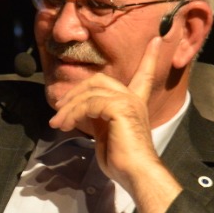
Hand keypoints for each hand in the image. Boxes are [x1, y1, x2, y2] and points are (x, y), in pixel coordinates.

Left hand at [46, 36, 181, 212]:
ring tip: (57, 123)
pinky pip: (89, 104)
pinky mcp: (119, 108)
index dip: (151, 57)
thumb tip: (81, 111)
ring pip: (89, 92)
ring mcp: (127, 101)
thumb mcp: (106, 134)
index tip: (157, 39)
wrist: (135, 173)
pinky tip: (66, 125)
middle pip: (99, 80)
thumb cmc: (122, 161)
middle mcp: (133, 98)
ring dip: (68, 108)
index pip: (144, 74)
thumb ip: (98, 117)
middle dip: (75, 92)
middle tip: (58, 109)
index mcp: (134, 102)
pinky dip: (73, 114)